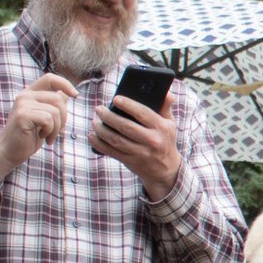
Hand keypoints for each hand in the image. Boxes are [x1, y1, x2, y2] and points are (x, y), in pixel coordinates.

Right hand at [0, 74, 77, 182]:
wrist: (9, 152)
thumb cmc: (28, 136)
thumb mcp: (44, 119)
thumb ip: (53, 105)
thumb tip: (67, 94)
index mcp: (29, 93)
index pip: (50, 78)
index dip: (65, 84)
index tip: (76, 95)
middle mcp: (24, 96)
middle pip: (58, 98)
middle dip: (64, 117)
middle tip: (58, 131)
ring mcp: (22, 104)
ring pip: (55, 111)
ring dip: (57, 128)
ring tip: (48, 136)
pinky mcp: (23, 115)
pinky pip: (48, 119)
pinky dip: (51, 131)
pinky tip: (42, 137)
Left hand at [93, 87, 183, 201]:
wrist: (165, 169)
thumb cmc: (165, 140)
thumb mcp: (169, 124)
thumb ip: (165, 107)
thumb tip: (166, 92)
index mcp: (161, 127)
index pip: (142, 113)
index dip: (128, 105)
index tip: (115, 99)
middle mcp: (152, 140)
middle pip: (125, 126)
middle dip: (109, 116)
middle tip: (99, 109)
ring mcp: (141, 152)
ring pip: (116, 139)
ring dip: (101, 130)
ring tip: (95, 122)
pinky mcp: (130, 161)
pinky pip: (111, 151)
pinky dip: (99, 143)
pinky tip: (92, 136)